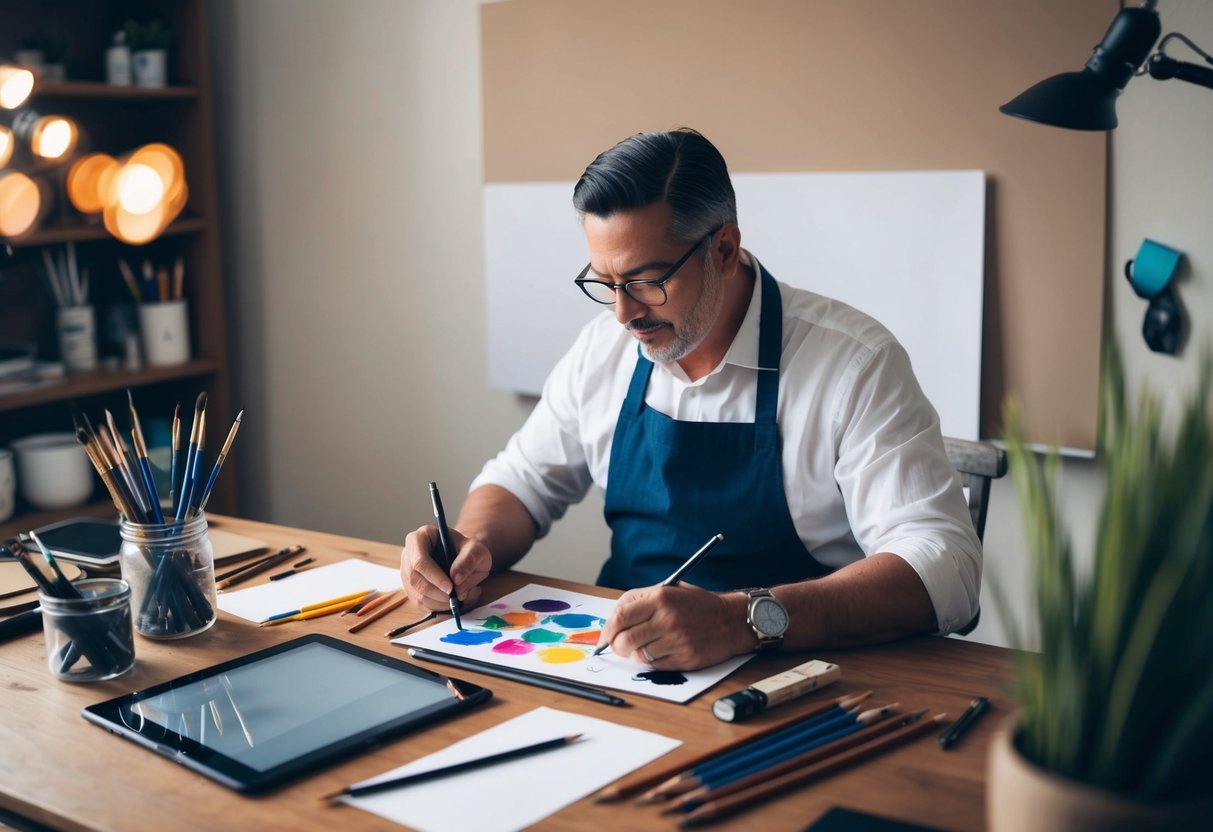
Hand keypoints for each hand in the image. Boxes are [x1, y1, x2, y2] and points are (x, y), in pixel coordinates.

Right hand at [399, 524, 491, 611]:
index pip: (420, 560)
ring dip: (438, 601)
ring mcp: (407, 571)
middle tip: (455, 598)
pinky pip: (419, 602)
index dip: (434, 576)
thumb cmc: (467, 550)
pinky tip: (450, 601)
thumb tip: (456, 579)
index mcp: (422, 537)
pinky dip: (436, 606)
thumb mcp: (475, 549)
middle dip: (436, 593)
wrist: (463, 557)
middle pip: (415, 579)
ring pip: (417, 593)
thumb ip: (469, 560)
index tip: (450, 588)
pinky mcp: (410, 587)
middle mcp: (409, 553)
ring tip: (457, 599)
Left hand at [596, 585, 752, 670]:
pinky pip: (655, 665)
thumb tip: (611, 621)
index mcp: (660, 598)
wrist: (732, 620)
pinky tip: (662, 650)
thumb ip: (639, 601)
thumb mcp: (669, 590)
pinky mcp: (685, 658)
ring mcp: (676, 640)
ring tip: (646, 645)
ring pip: (639, 655)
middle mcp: (667, 618)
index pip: (620, 617)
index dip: (607, 630)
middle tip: (619, 646)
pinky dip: (653, 661)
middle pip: (624, 640)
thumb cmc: (697, 604)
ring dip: (636, 653)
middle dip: (616, 646)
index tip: (604, 638)